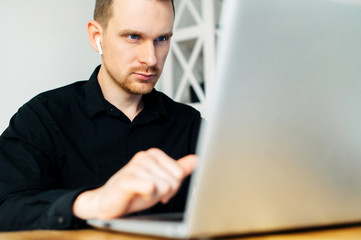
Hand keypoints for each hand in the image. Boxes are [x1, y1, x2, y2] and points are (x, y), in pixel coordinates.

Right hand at [73, 148, 196, 219]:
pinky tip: (138, 195)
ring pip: (164, 186)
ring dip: (154, 196)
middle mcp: (145, 156)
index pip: (180, 173)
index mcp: (154, 154)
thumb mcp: (161, 179)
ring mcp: (136, 166)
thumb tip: (196, 159)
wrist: (109, 202)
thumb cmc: (136, 191)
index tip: (160, 188)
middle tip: (149, 192)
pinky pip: (152, 188)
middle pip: (174, 180)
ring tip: (141, 193)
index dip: (173, 186)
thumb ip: (178, 169)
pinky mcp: (127, 178)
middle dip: (165, 192)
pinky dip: (148, 197)